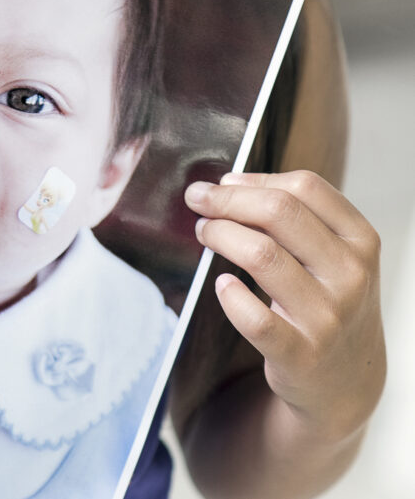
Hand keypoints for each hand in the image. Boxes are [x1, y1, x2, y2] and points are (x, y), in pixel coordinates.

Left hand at [185, 170, 384, 443]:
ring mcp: (328, 317)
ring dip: (220, 234)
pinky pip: (254, 317)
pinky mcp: (301, 354)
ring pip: (261, 254)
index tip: (224, 181)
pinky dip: (230, 295)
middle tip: (199, 200)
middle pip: (279, 212)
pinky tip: (222, 284)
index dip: (255, 179)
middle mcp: (350, 275)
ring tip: (205, 232)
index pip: (305, 187)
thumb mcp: (334, 255)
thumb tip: (229, 184)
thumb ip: (296, 217)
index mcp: (360, 240)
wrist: (347, 380)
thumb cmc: (329, 300)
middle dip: (228, 200)